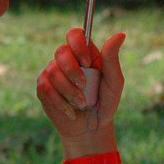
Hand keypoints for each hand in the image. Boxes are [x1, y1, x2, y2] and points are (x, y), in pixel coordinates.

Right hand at [35, 28, 124, 146]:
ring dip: (69, 92)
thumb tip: (120, 34)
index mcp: (85, 54)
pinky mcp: (43, 88)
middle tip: (84, 86)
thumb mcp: (114, 82)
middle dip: (72, 71)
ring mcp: (53, 73)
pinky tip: (70, 111)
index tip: (87, 62)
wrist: (91, 128)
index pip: (75, 34)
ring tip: (81, 104)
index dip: (77, 45)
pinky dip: (60, 102)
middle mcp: (67, 60)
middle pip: (61, 52)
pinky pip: (46, 88)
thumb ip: (112, 59)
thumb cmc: (105, 103)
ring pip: (53, 72)